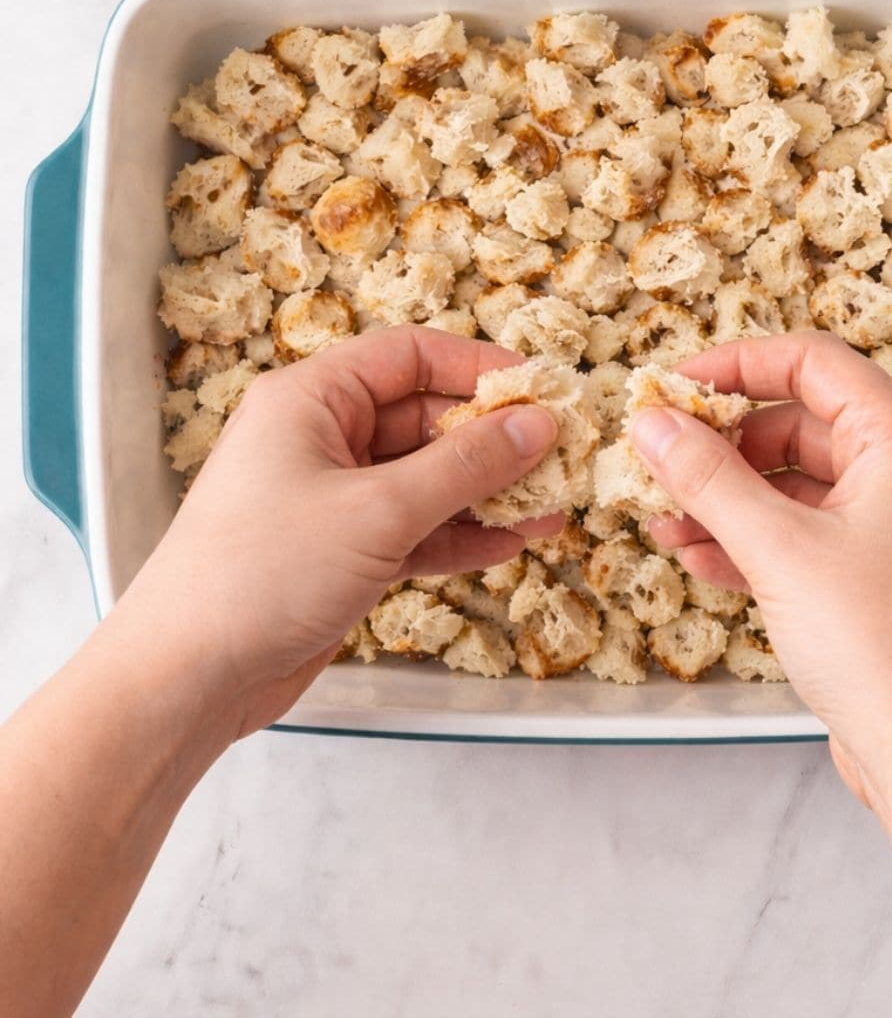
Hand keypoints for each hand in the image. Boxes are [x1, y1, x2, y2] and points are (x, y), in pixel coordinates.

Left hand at [117, 327, 559, 736]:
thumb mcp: (379, 510)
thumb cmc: (266, 572)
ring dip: (486, 493)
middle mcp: (322, 439)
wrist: (188, 678)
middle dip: (492, 440)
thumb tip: (537, 422)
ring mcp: (333, 498)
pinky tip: (509, 544)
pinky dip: (460, 536)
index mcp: (312, 399)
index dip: (478, 367)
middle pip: (424, 419)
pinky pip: (415, 528)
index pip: (409, 356)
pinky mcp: (343, 551)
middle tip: (560, 457)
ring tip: (550, 506)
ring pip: (426, 479)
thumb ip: (465, 465)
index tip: (542, 388)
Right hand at [628, 332, 891, 806]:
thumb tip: (651, 420)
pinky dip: (748, 542)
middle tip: (657, 464)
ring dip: (725, 500)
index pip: (812, 363)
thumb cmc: (878, 644)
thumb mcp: (778, 548)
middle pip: (796, 425)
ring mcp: (889, 530)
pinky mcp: (871, 579)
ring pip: (791, 487)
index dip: (735, 364)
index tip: (671, 386)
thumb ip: (707, 477)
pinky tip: (697, 562)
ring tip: (662, 523)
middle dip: (721, 445)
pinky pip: (800, 537)